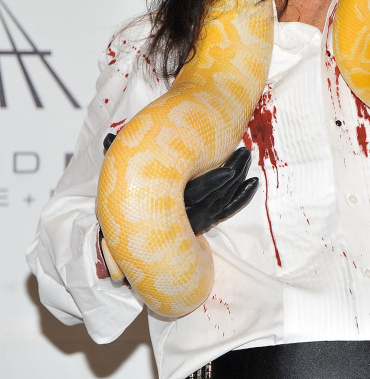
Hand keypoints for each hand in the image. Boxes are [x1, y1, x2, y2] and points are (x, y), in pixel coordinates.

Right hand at [103, 135, 257, 234]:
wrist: (137, 239)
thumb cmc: (131, 207)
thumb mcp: (124, 183)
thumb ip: (117, 159)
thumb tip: (106, 139)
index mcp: (171, 205)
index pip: (197, 195)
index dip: (214, 183)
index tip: (229, 173)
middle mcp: (188, 215)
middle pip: (218, 195)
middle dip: (233, 173)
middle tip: (244, 153)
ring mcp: (199, 220)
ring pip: (225, 200)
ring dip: (239, 179)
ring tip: (246, 157)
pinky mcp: (206, 222)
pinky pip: (228, 210)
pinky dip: (242, 197)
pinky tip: (253, 183)